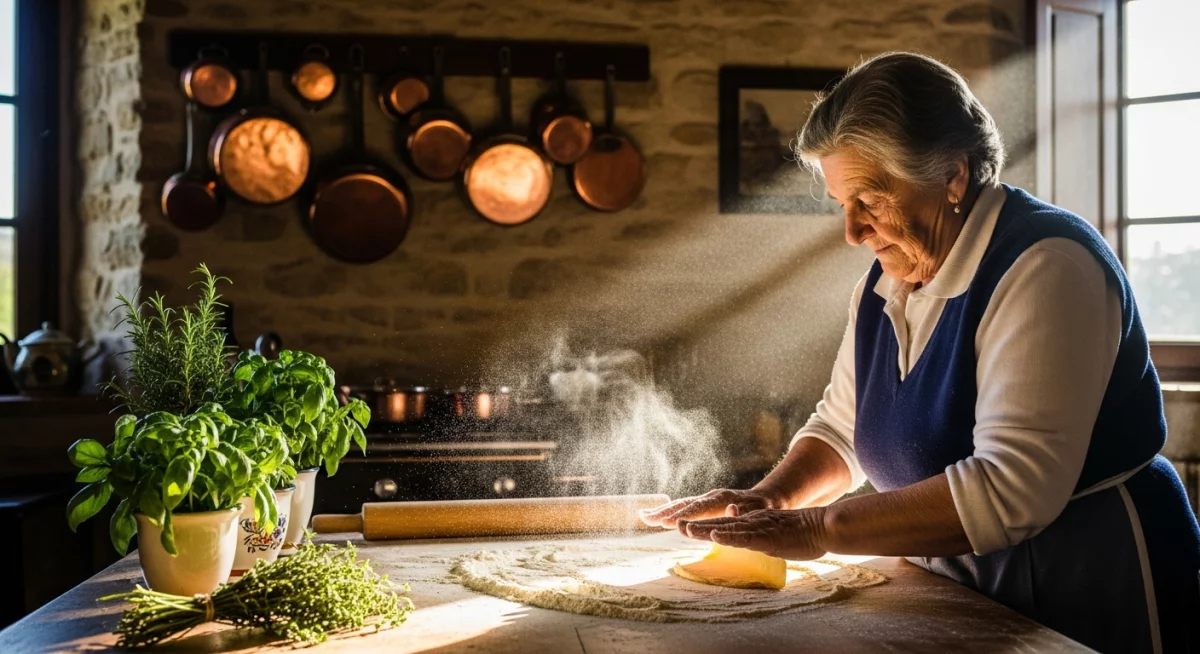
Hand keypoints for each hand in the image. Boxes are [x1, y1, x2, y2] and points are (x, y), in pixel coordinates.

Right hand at [638, 488, 780, 528]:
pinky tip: (657, 516)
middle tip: (646, 518)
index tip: (665, 521)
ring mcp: (707, 499)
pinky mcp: (705, 504)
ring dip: (663, 510)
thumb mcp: (759, 511)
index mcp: (722, 498)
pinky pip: (684, 506)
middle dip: (664, 511)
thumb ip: (745, 512)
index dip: (681, 514)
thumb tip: (731, 509)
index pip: (698, 507)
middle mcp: (711, 497)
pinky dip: (669, 510)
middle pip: (684, 504)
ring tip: (644, 516)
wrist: (766, 498)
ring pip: (681, 504)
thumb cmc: (763, 508)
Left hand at [678, 507, 828, 560]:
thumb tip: (732, 538)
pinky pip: (745, 537)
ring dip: (704, 529)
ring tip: (684, 529)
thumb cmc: (799, 533)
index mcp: (749, 523)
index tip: (679, 525)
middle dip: (694, 524)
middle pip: (717, 523)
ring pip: (726, 528)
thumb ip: (751, 536)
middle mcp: (750, 522)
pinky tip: (715, 537)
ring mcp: (757, 528)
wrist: (822, 526)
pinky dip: (729, 537)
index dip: (699, 525)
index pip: (720, 523)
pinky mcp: (768, 537)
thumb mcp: (769, 535)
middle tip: (671, 523)